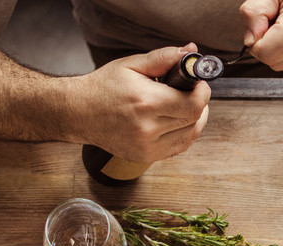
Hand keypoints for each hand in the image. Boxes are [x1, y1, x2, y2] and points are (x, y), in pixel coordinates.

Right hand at [76, 44, 210, 162]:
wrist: (79, 113)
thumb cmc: (104, 87)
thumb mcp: (131, 65)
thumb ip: (163, 58)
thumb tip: (190, 52)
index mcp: (145, 103)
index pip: (193, 104)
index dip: (203, 93)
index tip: (199, 83)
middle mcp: (148, 128)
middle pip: (195, 120)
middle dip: (200, 103)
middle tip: (191, 92)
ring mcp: (148, 147)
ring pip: (190, 135)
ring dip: (195, 119)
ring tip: (183, 105)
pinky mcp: (147, 157)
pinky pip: (179, 147)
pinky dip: (184, 133)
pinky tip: (176, 120)